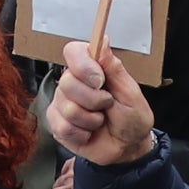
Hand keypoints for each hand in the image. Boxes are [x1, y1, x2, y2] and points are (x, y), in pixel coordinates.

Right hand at [49, 38, 154, 166]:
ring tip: (100, 121)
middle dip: (93, 100)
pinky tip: (89, 132)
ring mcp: (62, 102)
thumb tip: (103, 41)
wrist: (128, 148)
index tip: (99, 80)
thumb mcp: (130, 93)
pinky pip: (62, 126)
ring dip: (91, 119)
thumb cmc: (132, 118)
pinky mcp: (57, 123)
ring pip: (67, 107)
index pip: (73, 52)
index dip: (83, 65)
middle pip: (67, 82)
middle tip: (107, 105)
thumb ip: (114, 68)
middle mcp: (73, 82)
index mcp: (92, 69)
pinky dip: (82, 133)